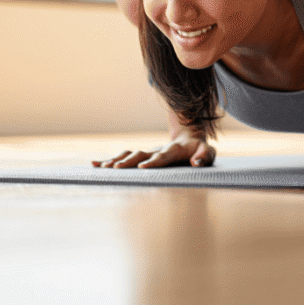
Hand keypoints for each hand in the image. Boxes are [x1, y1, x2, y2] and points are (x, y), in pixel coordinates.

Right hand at [93, 133, 215, 168]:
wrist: (190, 135)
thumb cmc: (200, 148)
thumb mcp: (208, 151)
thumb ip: (204, 156)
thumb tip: (196, 163)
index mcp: (174, 150)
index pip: (162, 156)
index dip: (153, 162)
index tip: (142, 168)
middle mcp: (158, 149)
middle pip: (141, 154)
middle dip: (128, 161)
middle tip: (115, 169)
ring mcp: (149, 151)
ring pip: (130, 153)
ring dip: (116, 160)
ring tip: (101, 167)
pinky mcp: (143, 155)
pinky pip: (125, 156)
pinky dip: (110, 160)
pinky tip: (95, 164)